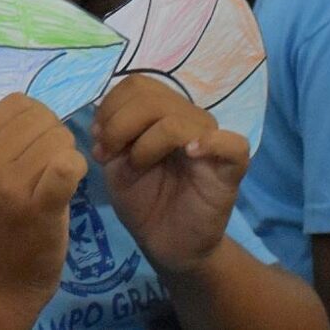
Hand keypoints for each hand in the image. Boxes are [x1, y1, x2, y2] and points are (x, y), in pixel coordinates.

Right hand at [0, 94, 86, 328]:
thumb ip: (0, 140)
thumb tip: (37, 108)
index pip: (17, 102)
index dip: (36, 116)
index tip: (36, 141)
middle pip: (41, 117)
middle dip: (55, 134)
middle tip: (51, 163)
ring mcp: (11, 187)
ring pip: (60, 138)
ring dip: (68, 153)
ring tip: (58, 177)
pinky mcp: (40, 208)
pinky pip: (69, 165)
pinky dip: (78, 167)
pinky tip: (71, 182)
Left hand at [92, 76, 249, 274]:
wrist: (167, 245)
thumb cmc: (144, 201)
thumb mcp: (117, 163)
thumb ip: (113, 133)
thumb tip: (103, 113)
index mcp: (163, 112)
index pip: (139, 84)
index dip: (111, 106)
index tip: (97, 137)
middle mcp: (189, 118)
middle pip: (152, 97)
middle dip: (119, 124)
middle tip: (107, 154)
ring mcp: (212, 139)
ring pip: (176, 120)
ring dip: (144, 143)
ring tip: (136, 166)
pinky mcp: (231, 167)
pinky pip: (232, 143)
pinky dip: (209, 143)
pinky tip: (190, 153)